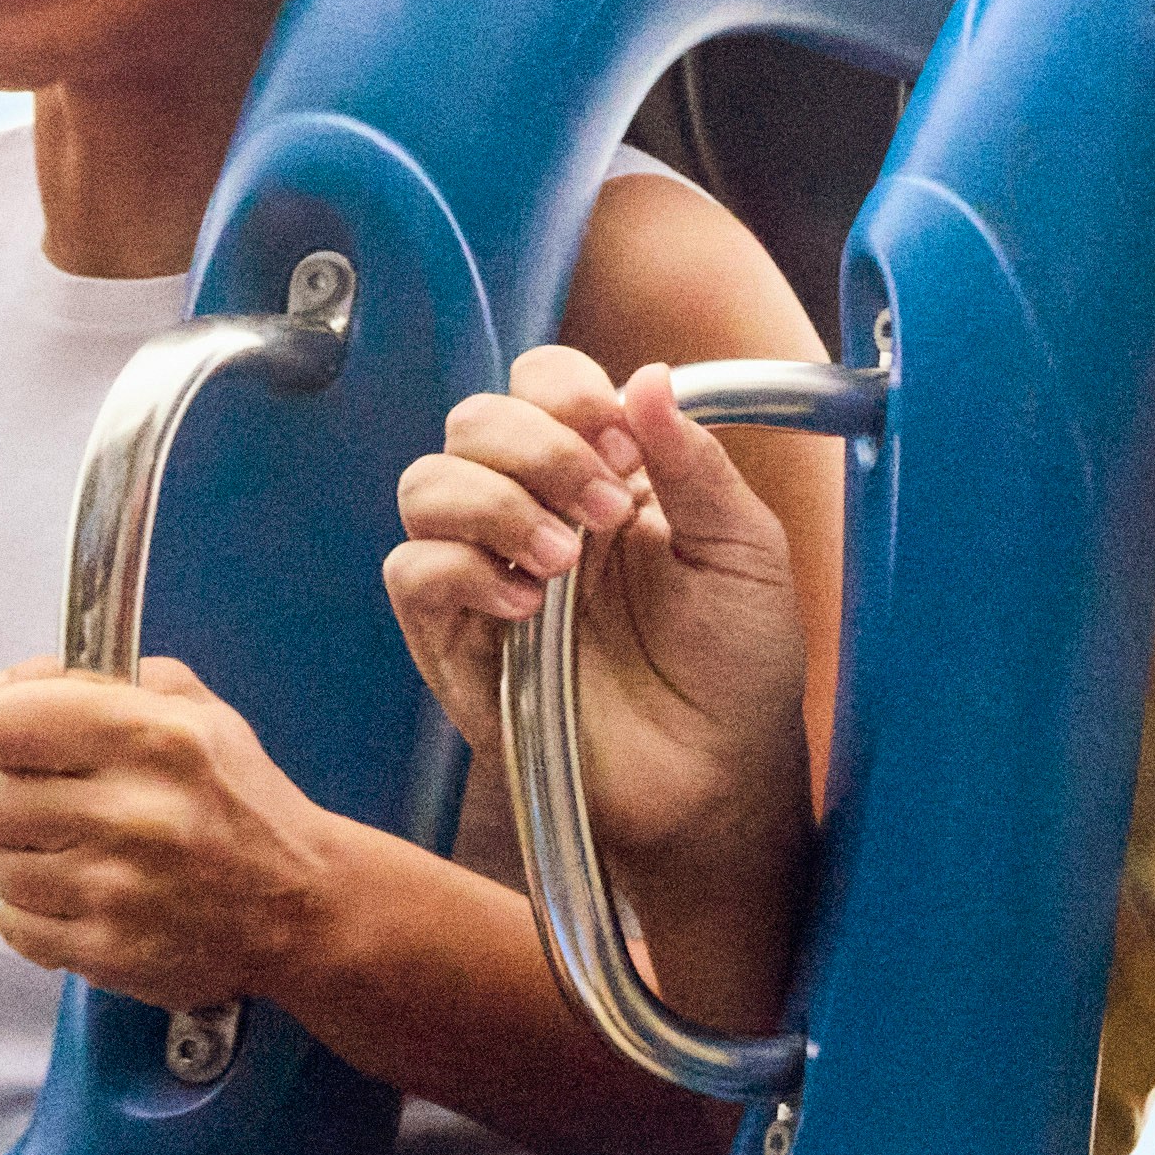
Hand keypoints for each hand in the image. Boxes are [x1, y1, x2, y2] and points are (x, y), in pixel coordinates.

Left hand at [0, 656, 344, 1008]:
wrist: (303, 906)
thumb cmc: (240, 800)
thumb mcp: (184, 710)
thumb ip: (71, 684)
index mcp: (153, 736)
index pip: (0, 723)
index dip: (10, 734)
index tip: (39, 748)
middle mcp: (132, 813)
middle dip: (10, 801)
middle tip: (62, 808)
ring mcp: (116, 891)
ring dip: (22, 859)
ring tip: (80, 856)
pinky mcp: (106, 952)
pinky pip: (12, 926)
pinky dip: (38, 914)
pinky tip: (86, 899)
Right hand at [383, 350, 801, 860]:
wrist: (717, 776)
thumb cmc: (735, 664)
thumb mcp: (742, 549)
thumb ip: (694, 462)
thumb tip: (648, 378)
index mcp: (601, 472)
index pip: (540, 383)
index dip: (567, 394)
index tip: (623, 443)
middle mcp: (533, 508)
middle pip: (474, 420)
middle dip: (536, 446)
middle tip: (604, 508)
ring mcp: (488, 572)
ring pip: (427, 485)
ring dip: (495, 504)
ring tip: (567, 561)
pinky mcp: (455, 640)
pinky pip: (412, 573)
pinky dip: (462, 572)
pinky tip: (526, 608)